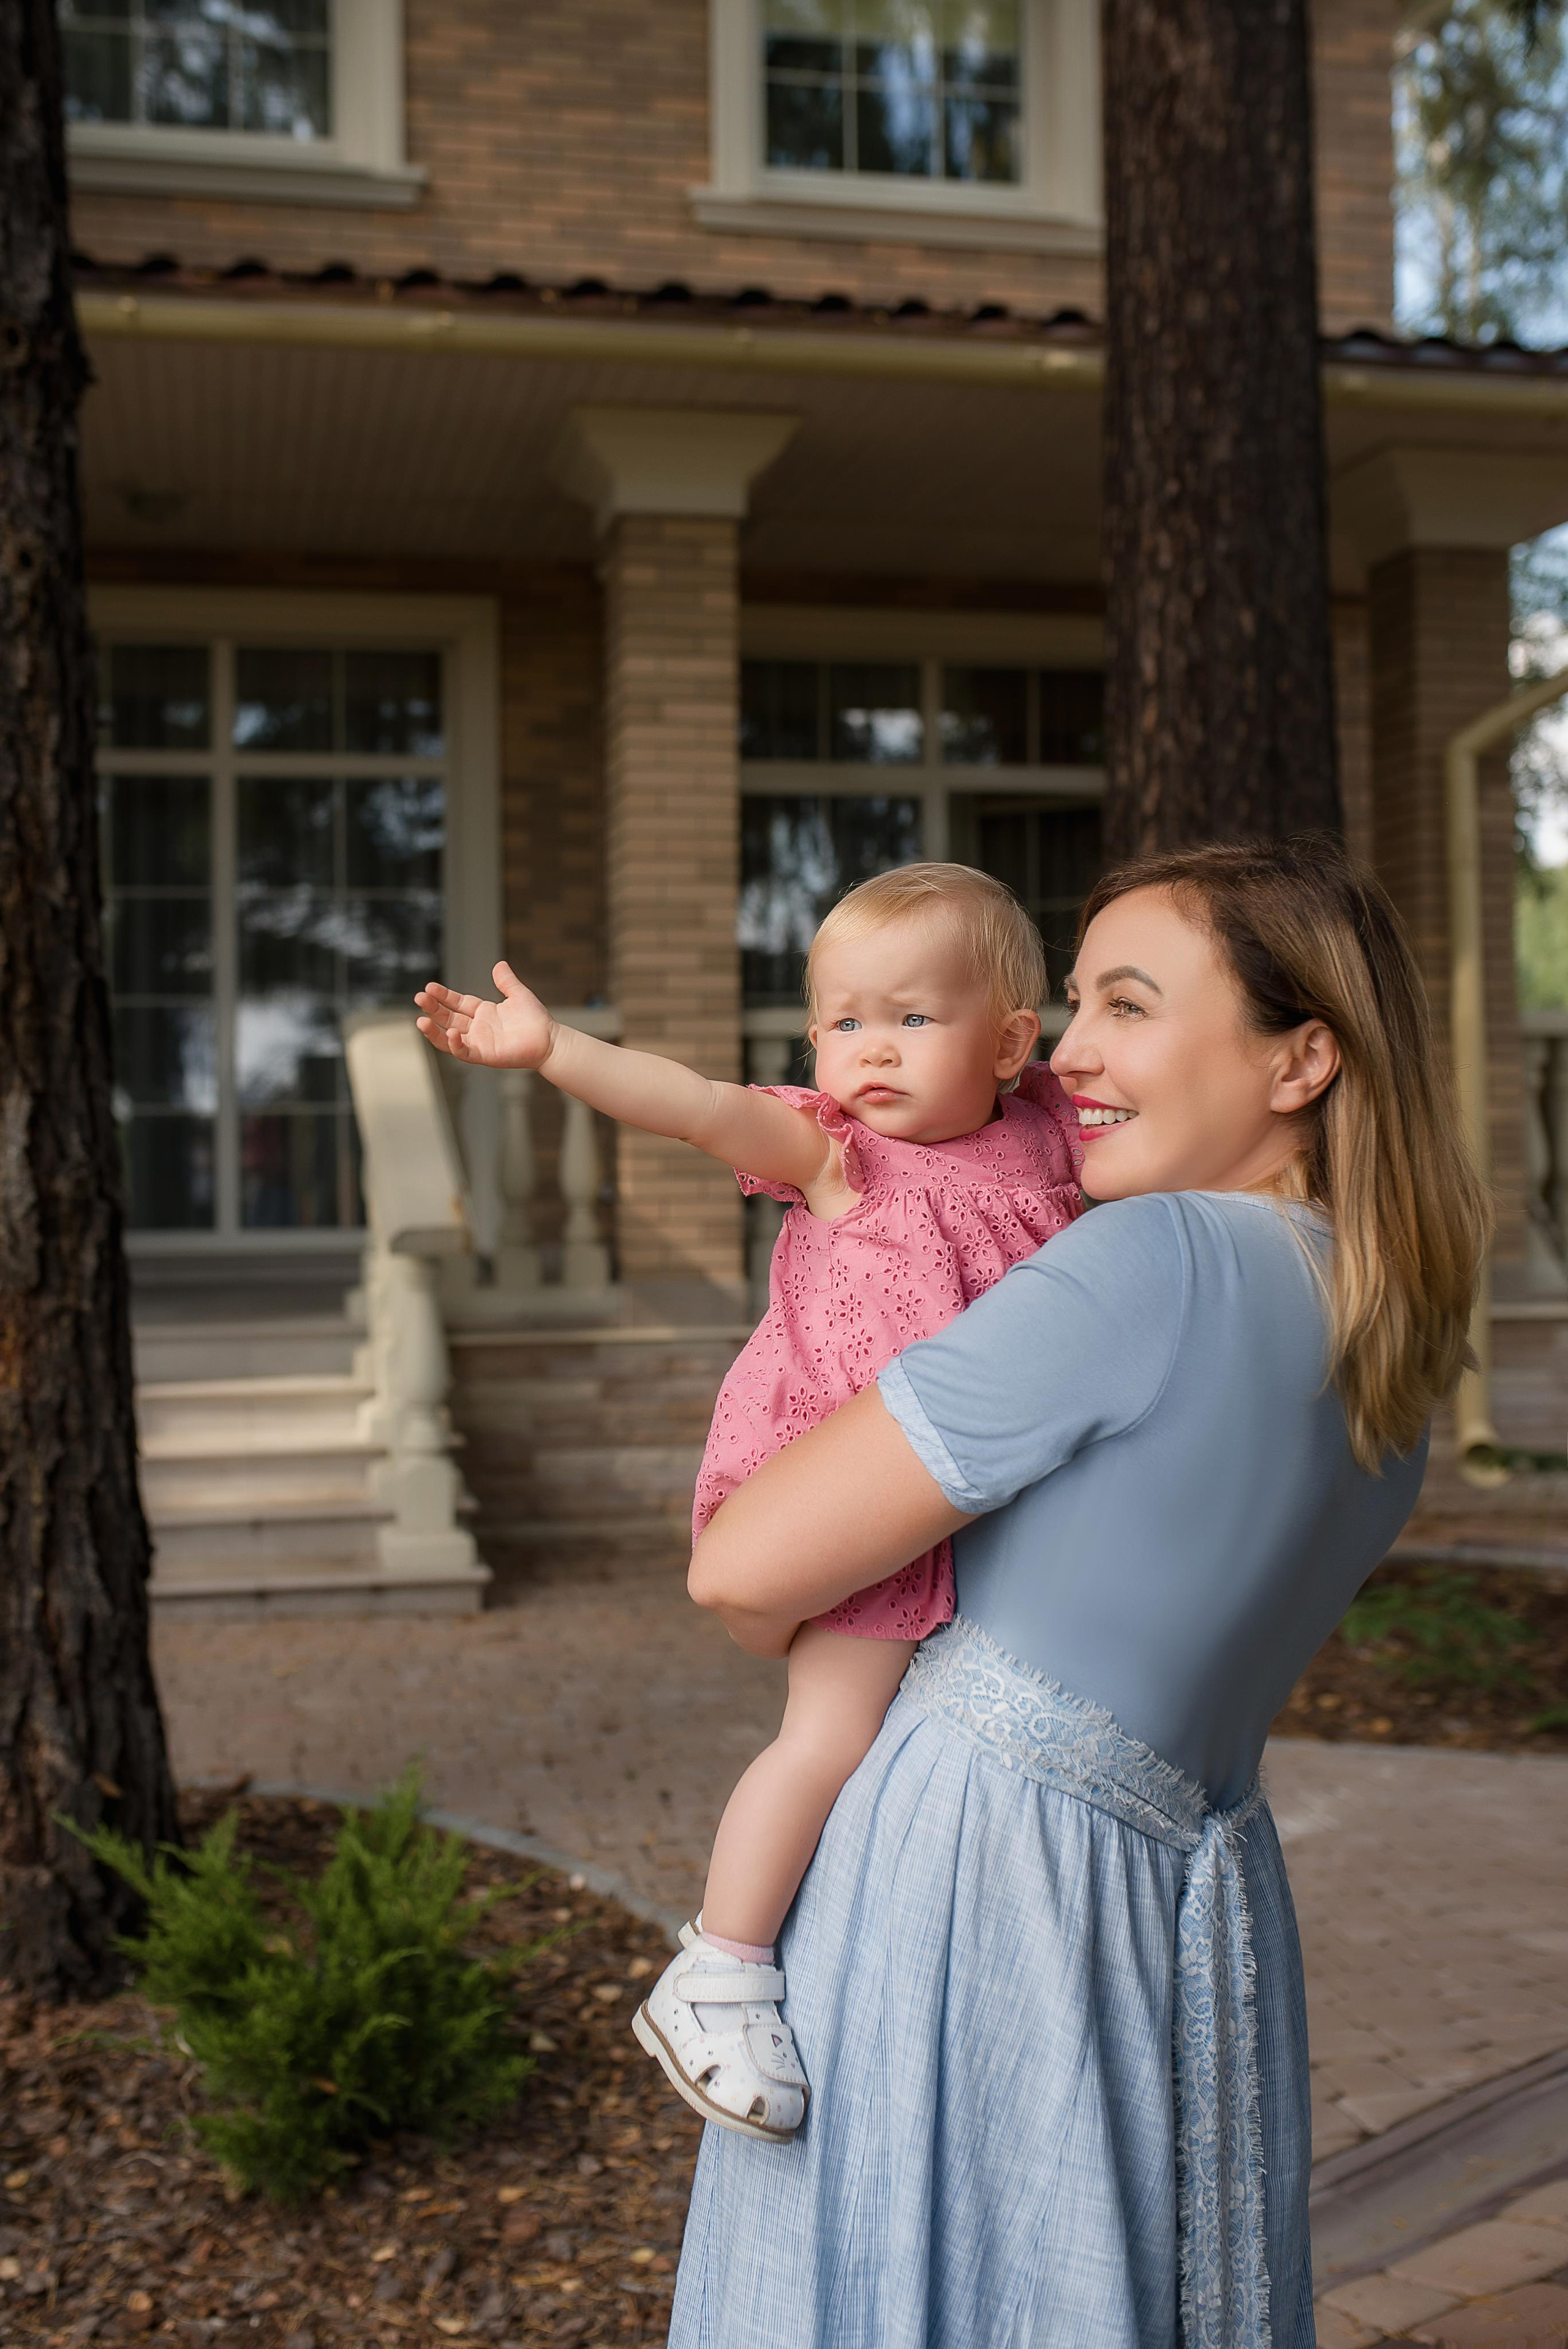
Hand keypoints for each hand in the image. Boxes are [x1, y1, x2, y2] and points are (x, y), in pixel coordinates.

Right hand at [414, 962, 554, 1070]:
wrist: (550, 1040)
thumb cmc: (536, 1020)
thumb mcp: (518, 995)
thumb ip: (506, 981)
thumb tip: (499, 964)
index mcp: (483, 1013)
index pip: (457, 1003)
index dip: (443, 996)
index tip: (429, 987)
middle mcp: (477, 1028)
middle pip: (448, 1018)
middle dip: (433, 1008)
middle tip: (419, 997)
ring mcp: (479, 1043)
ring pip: (449, 1038)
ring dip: (434, 1031)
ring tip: (421, 1021)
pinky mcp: (485, 1055)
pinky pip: (465, 1052)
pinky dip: (455, 1045)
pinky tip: (450, 1033)